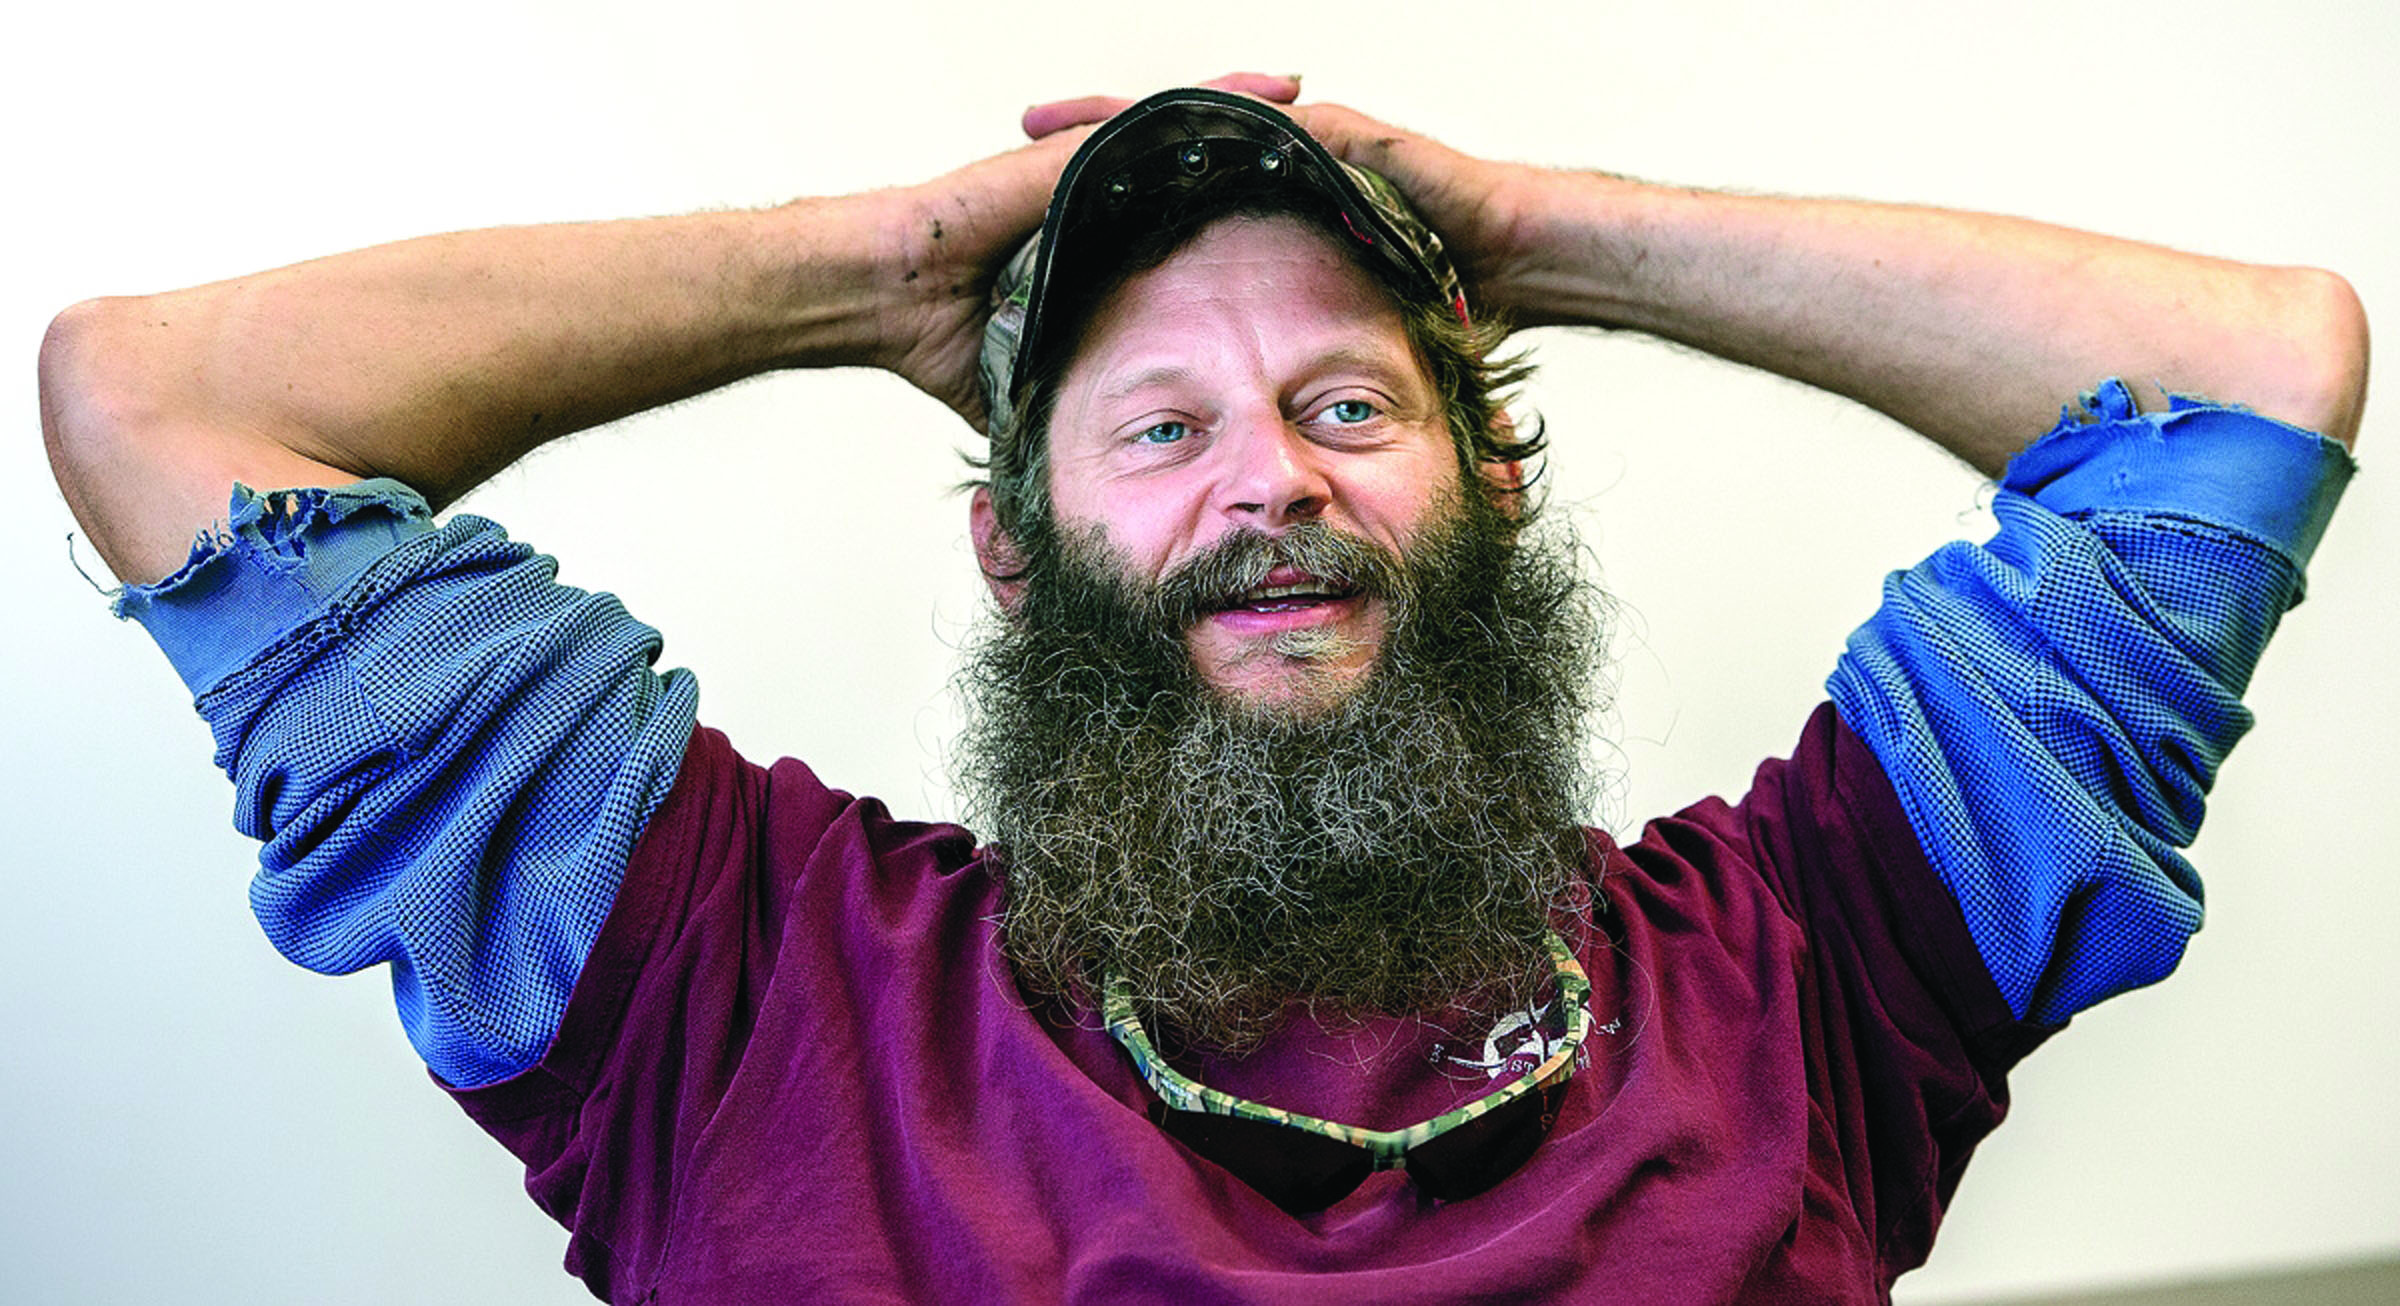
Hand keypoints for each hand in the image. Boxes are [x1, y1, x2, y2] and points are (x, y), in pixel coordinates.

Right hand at [881, 73, 1302, 431]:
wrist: (884, 297)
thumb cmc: (939, 333)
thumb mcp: (1035, 384)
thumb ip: (1077, 405)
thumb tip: (1104, 472)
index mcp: (1098, 248)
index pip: (1188, 224)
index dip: (1247, 222)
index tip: (1306, 225)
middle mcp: (1100, 201)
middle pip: (1202, 168)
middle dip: (1269, 160)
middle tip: (1339, 153)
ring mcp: (1088, 174)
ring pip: (1191, 132)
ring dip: (1256, 116)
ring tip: (1322, 108)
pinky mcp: (1073, 160)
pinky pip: (1157, 122)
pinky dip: (1215, 103)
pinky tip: (1268, 94)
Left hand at [1020, 83, 1549, 325]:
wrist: (1518, 254)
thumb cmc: (1437, 290)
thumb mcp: (1335, 331)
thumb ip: (1283, 354)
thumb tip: (1231, 417)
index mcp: (1264, 216)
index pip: (1171, 190)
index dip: (1107, 189)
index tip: (1037, 195)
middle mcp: (1281, 172)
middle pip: (1174, 142)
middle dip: (1100, 133)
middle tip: (1027, 121)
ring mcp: (1315, 148)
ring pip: (1212, 121)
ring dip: (1142, 114)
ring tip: (1072, 113)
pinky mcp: (1350, 140)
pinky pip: (1275, 126)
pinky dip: (1227, 119)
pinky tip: (1175, 120)